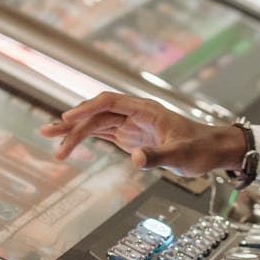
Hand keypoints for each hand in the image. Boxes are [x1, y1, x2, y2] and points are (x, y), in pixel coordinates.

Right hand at [40, 92, 241, 176]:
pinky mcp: (133, 137)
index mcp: (147, 110)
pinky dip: (87, 138)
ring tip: (52, 144)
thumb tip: (134, 158)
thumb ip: (158, 156)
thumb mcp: (181, 155)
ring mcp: (133, 125)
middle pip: (98, 112)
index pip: (110, 102)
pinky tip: (70, 145)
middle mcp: (137, 113)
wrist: (214, 150)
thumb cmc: (201, 149)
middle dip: (72, 122)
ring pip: (98, 123)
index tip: (67, 119)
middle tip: (45, 132)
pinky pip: (105, 133)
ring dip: (75, 132)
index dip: (86, 108)